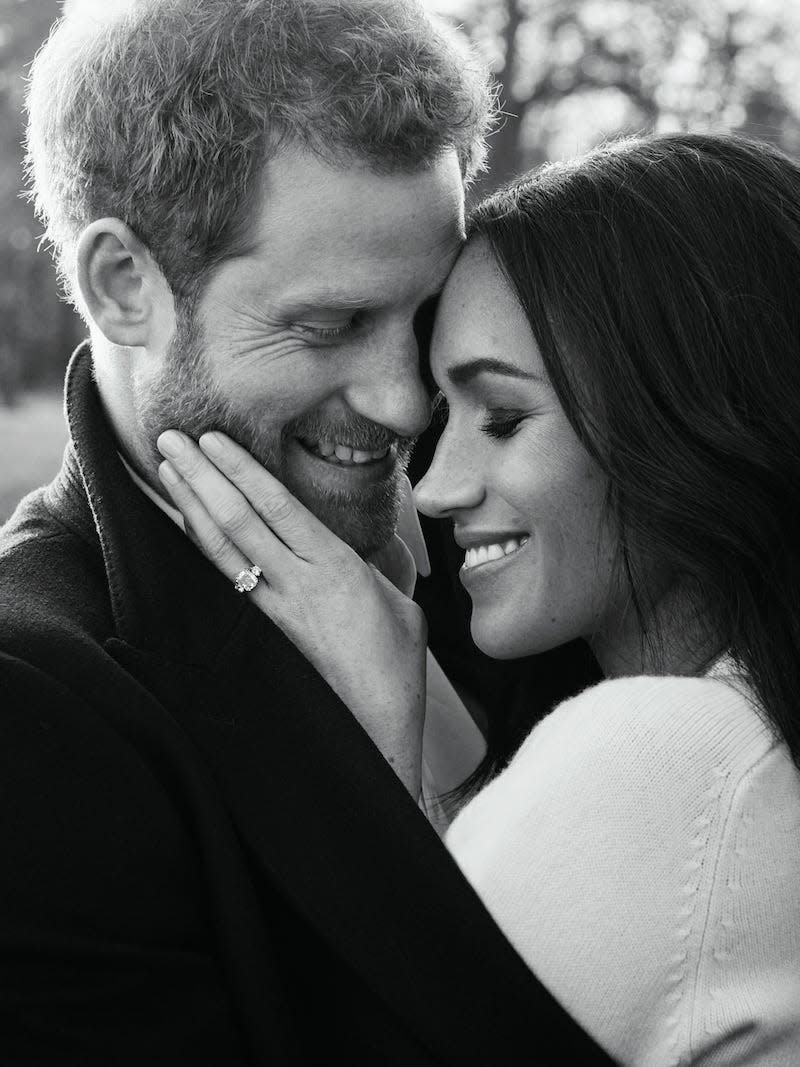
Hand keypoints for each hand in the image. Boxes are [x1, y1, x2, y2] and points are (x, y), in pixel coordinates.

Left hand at [156, 429, 425, 796]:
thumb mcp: (400, 602)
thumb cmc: (396, 666)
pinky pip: (228, 578)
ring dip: (191, 505)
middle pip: (239, 519)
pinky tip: (187, 524)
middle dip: (202, 476)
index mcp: (336, 567)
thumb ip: (376, 563)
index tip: (213, 439)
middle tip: (170, 439)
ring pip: (224, 548)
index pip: (278, 506)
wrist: (375, 729)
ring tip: (167, 469)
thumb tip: (365, 542)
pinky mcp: (266, 630)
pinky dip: (204, 545)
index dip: (241, 469)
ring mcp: (276, 608)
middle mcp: (299, 583)